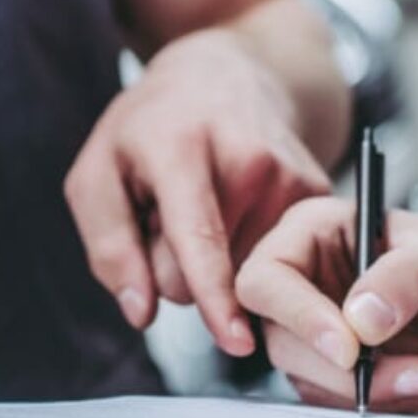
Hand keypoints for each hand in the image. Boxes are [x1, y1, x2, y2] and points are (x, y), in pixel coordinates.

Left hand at [65, 28, 330, 354]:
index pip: (199, 237)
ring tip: (208, 204)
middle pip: (207, 275)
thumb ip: (108, 245)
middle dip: (176, 265)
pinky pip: (273, 263)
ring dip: (214, 259)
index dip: (214, 294)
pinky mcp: (318, 194)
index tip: (237, 340)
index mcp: (181, 148)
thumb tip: (141, 313)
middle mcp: (247, 161)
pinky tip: (237, 209)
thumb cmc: (152, 130)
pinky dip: (245, 251)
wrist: (227, 77)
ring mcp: (290, 177)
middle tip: (171, 212)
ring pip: (240, 277)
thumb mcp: (99, 172)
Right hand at [234, 198, 417, 411]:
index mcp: (310, 235)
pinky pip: (349, 408)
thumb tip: (360, 321)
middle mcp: (302, 286)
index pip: (266, 280)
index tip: (350, 349)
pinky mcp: (340, 378)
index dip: (298, 317)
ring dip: (381, 394)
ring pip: (315, 384)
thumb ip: (406, 275)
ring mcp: (317, 336)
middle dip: (351, 373)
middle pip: (283, 343)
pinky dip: (399, 407)